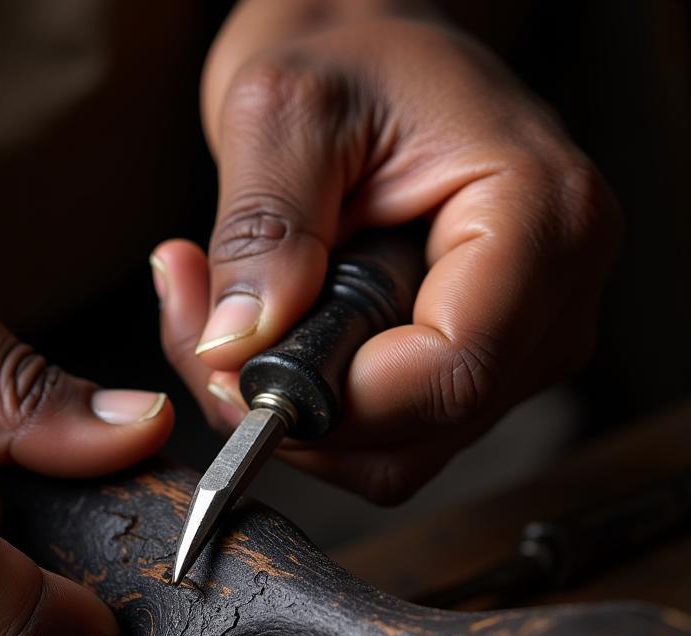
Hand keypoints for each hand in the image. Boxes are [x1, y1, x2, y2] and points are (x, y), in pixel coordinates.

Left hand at [155, 7, 619, 502]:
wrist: (373, 55)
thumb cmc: (352, 58)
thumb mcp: (286, 109)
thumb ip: (263, 229)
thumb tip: (238, 346)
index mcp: (539, 217)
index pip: (451, 374)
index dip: (334, 398)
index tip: (240, 366)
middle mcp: (552, 295)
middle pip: (423, 431)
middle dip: (299, 412)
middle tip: (211, 343)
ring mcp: (518, 341)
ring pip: (398, 451)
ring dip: (296, 414)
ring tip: (233, 323)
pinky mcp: (474, 365)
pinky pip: (387, 438)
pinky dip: (313, 410)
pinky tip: (272, 339)